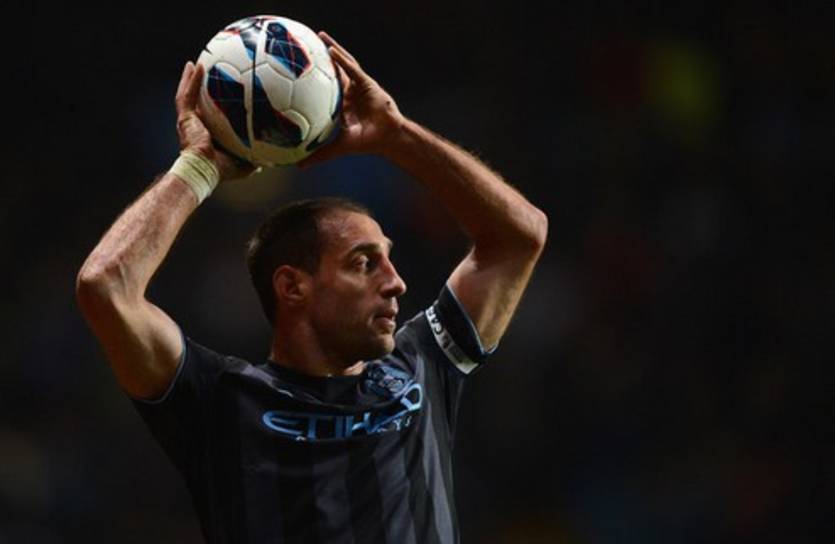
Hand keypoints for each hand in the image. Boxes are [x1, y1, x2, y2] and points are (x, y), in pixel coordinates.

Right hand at [175, 61, 255, 180]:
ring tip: (195, 65)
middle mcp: (196, 127)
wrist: (204, 170)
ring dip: (191, 79)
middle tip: (207, 75)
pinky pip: (187, 95)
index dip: (215, 107)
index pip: (212, 118)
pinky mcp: (185, 118)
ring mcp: (189, 121)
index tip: (222, 97)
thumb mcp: (244, 164)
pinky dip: (191, 80)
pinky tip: (197, 65)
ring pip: (188, 95)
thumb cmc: (221, 170)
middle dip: (200, 90)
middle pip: (198, 103)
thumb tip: (270, 163)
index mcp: (208, 136)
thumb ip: (255, 160)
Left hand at [298, 32, 405, 167]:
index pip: (324, 88)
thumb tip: (298, 167)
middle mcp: (349, 92)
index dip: (313, 78)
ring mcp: (358, 85)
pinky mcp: (367, 83)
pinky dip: (342, 59)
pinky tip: (330, 50)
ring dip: (333, 49)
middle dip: (322, 57)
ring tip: (320, 36)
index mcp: (341, 104)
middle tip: (306, 45)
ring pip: (344, 63)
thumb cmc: (365, 142)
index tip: (298, 70)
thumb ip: (319, 154)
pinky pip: (352, 68)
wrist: (386, 138)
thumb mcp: (337, 147)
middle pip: (333, 70)